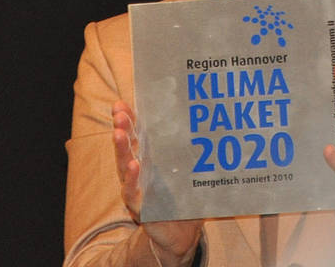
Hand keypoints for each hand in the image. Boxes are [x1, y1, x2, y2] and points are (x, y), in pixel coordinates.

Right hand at [112, 101, 201, 264]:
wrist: (182, 231)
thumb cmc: (184, 196)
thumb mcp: (189, 169)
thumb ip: (196, 150)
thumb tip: (216, 122)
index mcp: (149, 157)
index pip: (136, 134)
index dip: (129, 118)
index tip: (121, 103)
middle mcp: (138, 170)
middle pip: (127, 145)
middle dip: (122, 127)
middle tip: (119, 113)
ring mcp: (136, 187)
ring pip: (124, 165)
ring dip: (122, 148)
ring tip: (118, 133)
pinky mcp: (140, 206)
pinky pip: (132, 191)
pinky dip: (131, 179)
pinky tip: (133, 166)